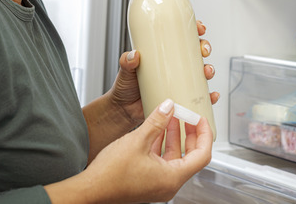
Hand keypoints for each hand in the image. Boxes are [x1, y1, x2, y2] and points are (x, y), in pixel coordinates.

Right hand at [78, 99, 212, 202]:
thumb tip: (169, 106)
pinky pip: (163, 161)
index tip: (200, 119)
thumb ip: (157, 121)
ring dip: (175, 137)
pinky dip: (163, 145)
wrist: (90, 189)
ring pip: (175, 158)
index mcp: (172, 178)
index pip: (202, 155)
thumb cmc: (111, 174)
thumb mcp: (137, 140)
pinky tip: (156, 130)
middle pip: (191, 157)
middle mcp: (169, 184)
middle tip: (188, 116)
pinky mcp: (148, 182)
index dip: (204, 134)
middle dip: (190, 134)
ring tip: (171, 117)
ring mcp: (158, 184)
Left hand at [109, 20, 216, 126]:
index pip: (182, 37)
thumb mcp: (125, 70)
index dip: (194, 30)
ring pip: (201, 72)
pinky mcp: (182, 98)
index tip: (199, 29)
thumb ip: (127, 61)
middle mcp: (174, 66)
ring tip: (206, 72)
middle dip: (205, 48)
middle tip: (203, 51)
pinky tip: (212, 95)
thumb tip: (134, 55)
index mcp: (163, 54)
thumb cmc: (125, 87)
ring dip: (209, 70)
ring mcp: (179, 81)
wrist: (124, 111)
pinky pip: (200, 96)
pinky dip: (209, 96)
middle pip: (196, 52)